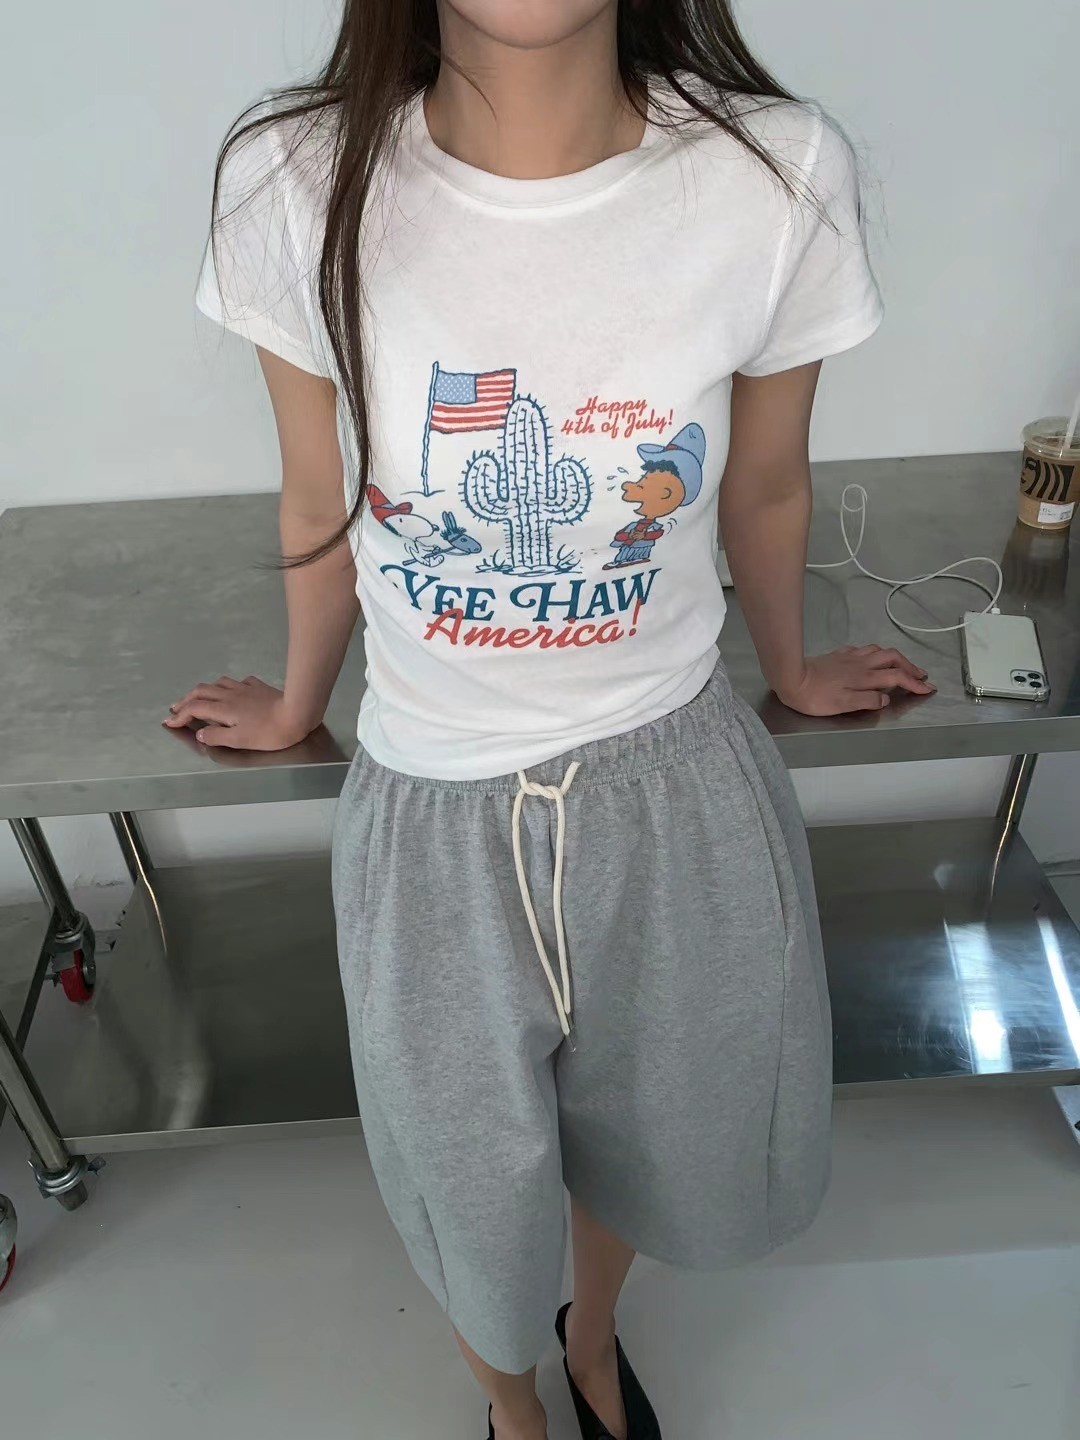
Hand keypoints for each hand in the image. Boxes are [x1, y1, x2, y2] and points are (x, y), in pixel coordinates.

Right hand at [164, 676, 317, 750]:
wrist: (297, 713)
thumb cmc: (269, 732)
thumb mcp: (239, 740)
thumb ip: (217, 736)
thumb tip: (201, 733)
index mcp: (223, 708)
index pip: (194, 708)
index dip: (179, 715)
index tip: (170, 722)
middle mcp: (230, 695)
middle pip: (201, 691)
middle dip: (185, 699)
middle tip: (176, 708)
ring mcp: (245, 688)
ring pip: (218, 683)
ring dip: (205, 690)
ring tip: (200, 697)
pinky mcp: (259, 687)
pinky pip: (239, 682)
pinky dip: (228, 686)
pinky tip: (233, 690)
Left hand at [774, 645, 934, 716]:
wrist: (790, 677)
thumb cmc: (815, 696)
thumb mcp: (843, 705)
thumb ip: (868, 700)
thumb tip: (886, 698)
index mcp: (865, 678)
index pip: (897, 678)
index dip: (914, 683)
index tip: (927, 689)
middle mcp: (860, 664)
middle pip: (893, 659)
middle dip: (910, 666)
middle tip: (921, 675)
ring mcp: (849, 657)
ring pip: (879, 651)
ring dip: (895, 657)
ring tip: (902, 665)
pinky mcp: (837, 655)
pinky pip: (862, 649)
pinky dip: (873, 653)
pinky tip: (870, 657)